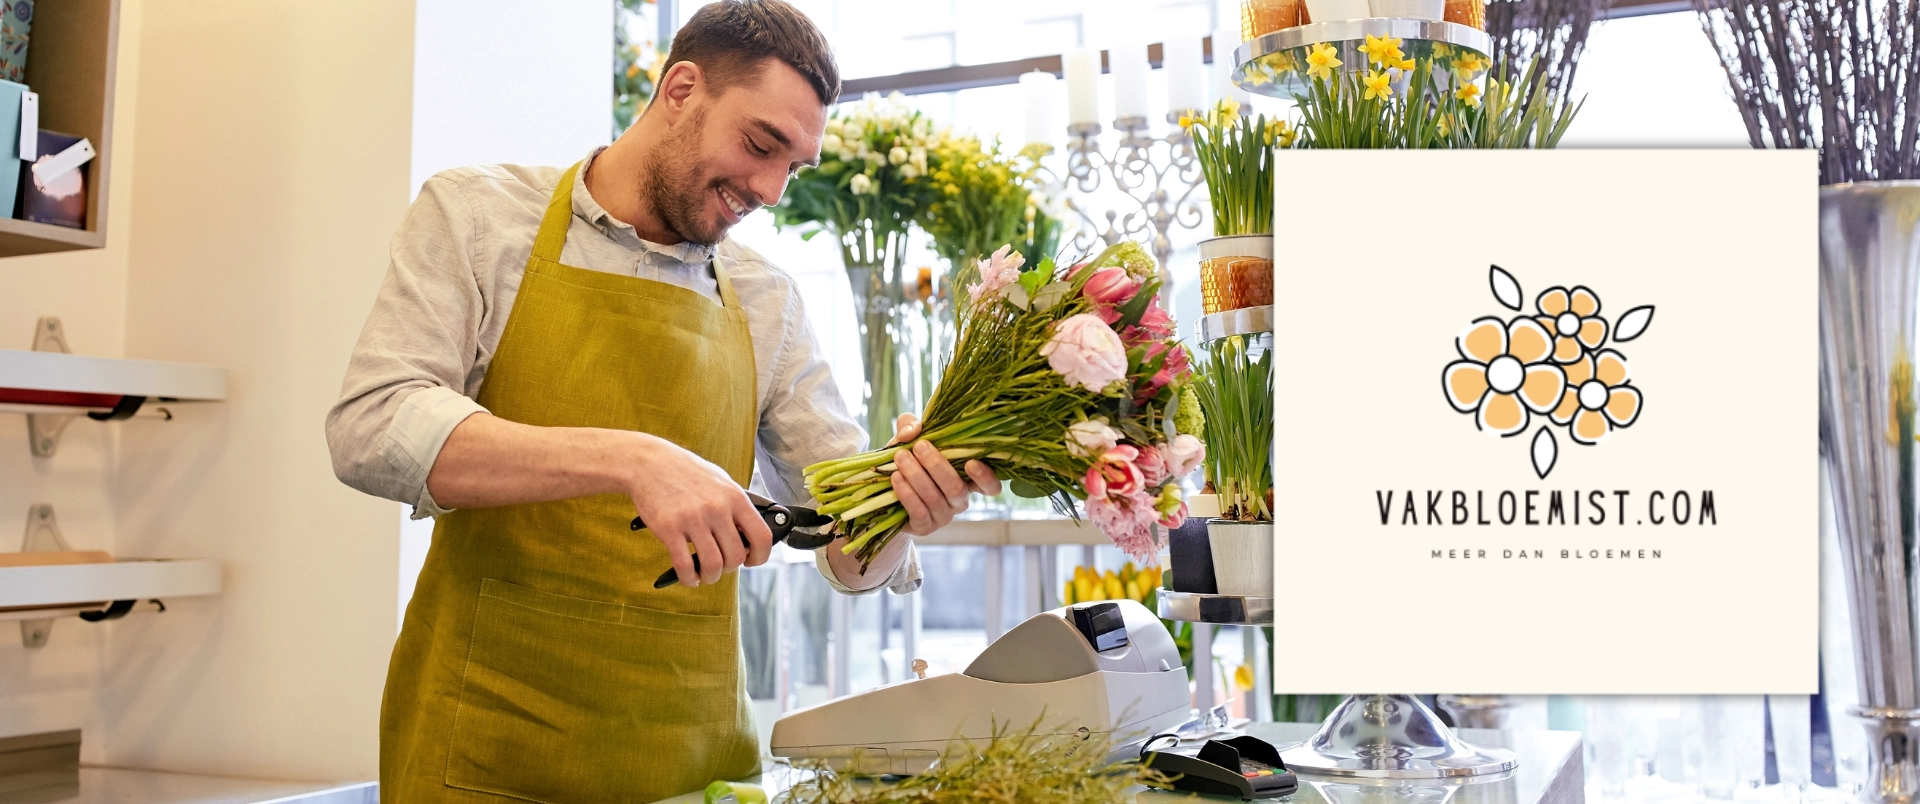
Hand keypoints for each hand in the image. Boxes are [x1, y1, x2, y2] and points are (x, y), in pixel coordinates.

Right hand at [622, 433, 770, 587]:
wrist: (649, 463)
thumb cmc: (686, 472)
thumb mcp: (720, 481)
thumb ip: (736, 506)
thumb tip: (750, 533)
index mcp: (734, 497)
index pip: (762, 536)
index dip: (760, 556)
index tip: (752, 560)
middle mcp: (717, 508)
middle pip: (735, 556)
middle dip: (730, 568)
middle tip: (721, 566)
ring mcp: (693, 519)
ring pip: (713, 565)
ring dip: (710, 576)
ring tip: (705, 574)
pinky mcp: (669, 528)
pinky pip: (684, 565)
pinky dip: (689, 578)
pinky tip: (688, 576)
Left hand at [887, 414, 1001, 535]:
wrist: (885, 492)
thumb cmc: (909, 461)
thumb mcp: (910, 439)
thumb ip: (911, 426)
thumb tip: (913, 431)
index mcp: (967, 480)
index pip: (990, 486)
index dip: (985, 477)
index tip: (971, 462)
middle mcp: (960, 500)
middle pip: (956, 488)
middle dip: (937, 465)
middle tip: (920, 446)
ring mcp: (943, 516)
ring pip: (934, 497)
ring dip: (917, 476)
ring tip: (900, 458)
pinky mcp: (925, 527)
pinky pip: (919, 512)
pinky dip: (907, 493)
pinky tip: (896, 478)